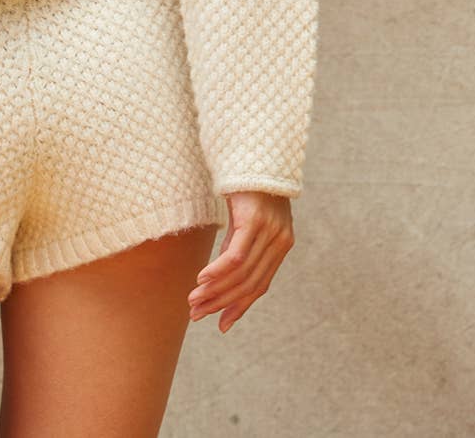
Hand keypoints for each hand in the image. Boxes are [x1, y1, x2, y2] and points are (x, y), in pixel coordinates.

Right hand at [187, 191, 294, 332]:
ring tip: (193, 301)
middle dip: (221, 303)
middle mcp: (279, 241)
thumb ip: (239, 246)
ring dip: (214, 291)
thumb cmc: (248, 184)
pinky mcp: (254, 221)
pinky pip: (236, 256)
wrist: (254, 150)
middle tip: (196, 314)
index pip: (260, 286)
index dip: (239, 307)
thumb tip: (221, 276)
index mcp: (281, 245)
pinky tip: (201, 280)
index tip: (221, 325)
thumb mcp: (245, 219)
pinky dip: (217, 271)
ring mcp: (269, 232)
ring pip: (241, 274)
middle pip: (250, 284)